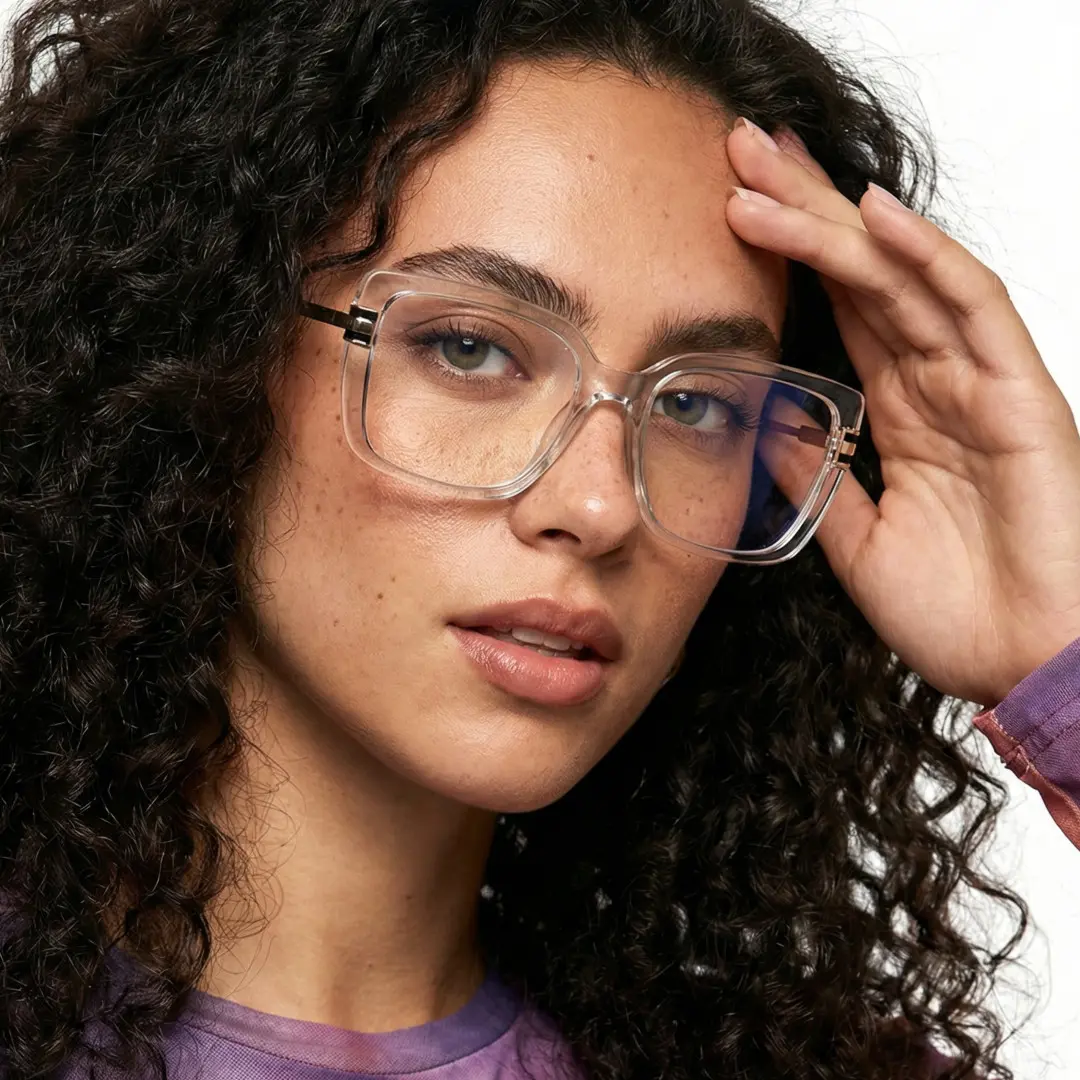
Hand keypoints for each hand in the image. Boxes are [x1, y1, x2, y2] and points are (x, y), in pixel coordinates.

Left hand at [725, 117, 1079, 705]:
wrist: (1028, 669)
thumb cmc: (959, 612)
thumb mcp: (856, 538)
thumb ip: (815, 474)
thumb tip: (762, 417)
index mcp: (899, 413)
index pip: (836, 310)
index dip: (787, 256)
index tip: (728, 208)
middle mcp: (936, 383)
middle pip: (860, 274)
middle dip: (800, 211)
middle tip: (737, 153)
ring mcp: (978, 382)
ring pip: (901, 276)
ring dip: (833, 221)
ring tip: (766, 173)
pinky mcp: (1018, 396)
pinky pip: (973, 308)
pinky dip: (925, 257)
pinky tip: (874, 214)